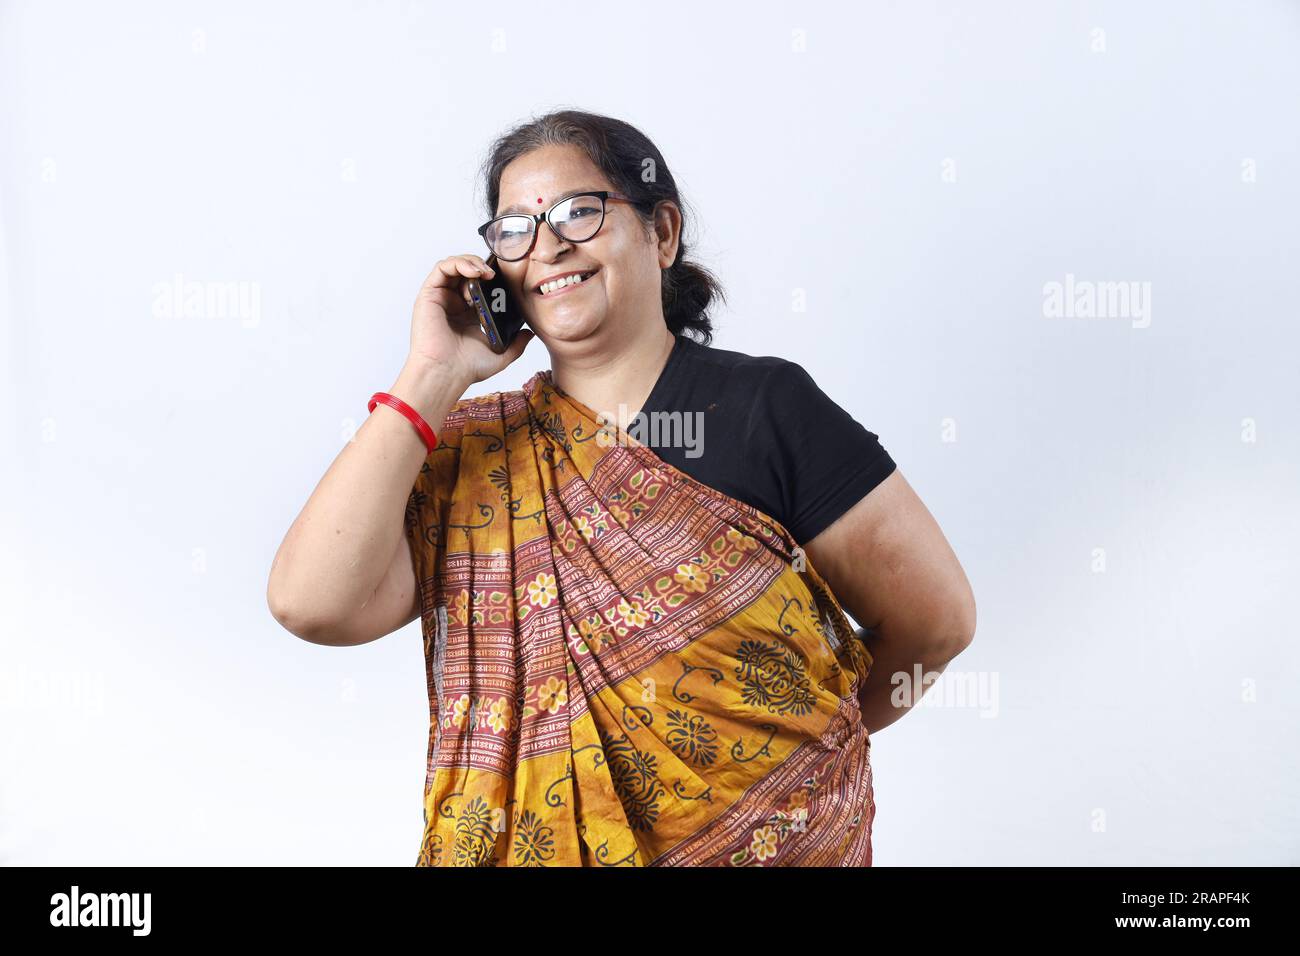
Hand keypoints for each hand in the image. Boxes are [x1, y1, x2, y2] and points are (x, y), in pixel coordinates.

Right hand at [408, 253, 534, 385]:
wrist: (447, 373)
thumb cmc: (467, 368)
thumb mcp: (501, 355)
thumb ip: (516, 344)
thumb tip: (530, 333)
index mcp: (468, 314)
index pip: (480, 286)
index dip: (493, 278)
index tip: (507, 278)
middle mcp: (453, 304)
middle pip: (467, 272)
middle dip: (484, 267)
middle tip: (498, 274)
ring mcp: (441, 298)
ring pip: (455, 266)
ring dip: (473, 262)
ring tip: (488, 272)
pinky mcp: (429, 294)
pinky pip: (442, 268)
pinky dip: (459, 263)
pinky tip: (475, 272)